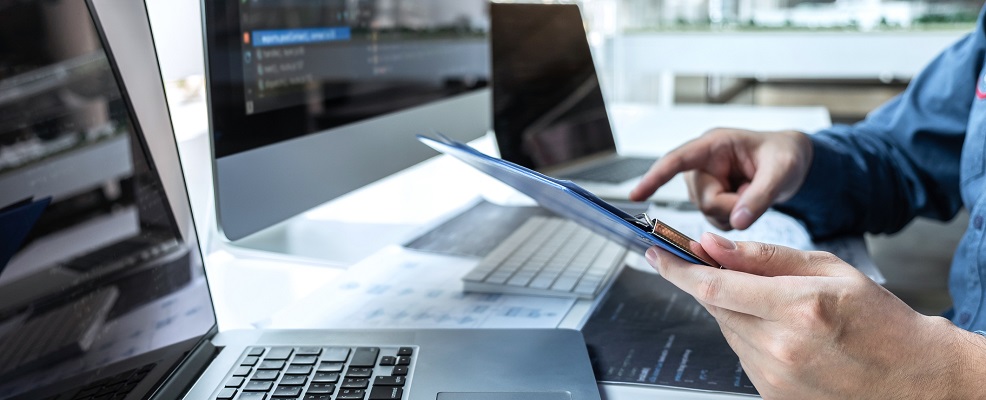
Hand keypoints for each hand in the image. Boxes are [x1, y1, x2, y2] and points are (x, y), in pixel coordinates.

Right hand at [630, 128, 812, 229]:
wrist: (792, 162)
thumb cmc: (785, 155)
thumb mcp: (780, 172)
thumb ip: (760, 196)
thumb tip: (737, 221)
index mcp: (713, 145)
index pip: (677, 160)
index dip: (655, 177)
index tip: (635, 194)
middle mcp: (702, 164)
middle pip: (702, 199)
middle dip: (730, 205)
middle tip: (756, 195)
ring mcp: (704, 182)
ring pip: (708, 213)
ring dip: (733, 212)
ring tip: (752, 193)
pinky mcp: (709, 197)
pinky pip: (715, 219)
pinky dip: (733, 217)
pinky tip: (745, 203)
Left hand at [645, 234, 985, 398]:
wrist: (913, 380)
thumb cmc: (880, 321)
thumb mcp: (829, 270)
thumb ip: (765, 257)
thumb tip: (712, 244)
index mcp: (798, 308)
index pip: (714, 285)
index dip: (677, 267)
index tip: (654, 252)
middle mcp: (781, 347)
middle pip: (715, 306)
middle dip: (708, 281)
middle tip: (717, 265)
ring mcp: (774, 377)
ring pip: (726, 329)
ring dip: (734, 309)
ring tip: (776, 305)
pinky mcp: (771, 395)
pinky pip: (741, 354)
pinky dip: (748, 334)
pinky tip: (782, 332)